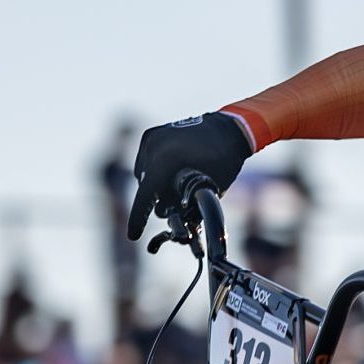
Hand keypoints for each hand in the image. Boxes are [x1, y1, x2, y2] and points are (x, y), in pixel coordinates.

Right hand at [126, 112, 253, 240]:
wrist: (230, 128)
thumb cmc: (225, 160)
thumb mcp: (210, 188)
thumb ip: (189, 205)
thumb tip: (175, 225)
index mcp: (167, 158)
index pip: (146, 194)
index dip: (138, 218)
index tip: (133, 235)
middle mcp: (154, 145)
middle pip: (146, 186)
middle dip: (156, 201)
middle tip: (174, 209)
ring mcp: (151, 138)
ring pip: (143, 175)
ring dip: (155, 187)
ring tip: (176, 191)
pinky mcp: (151, 135)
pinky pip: (146, 162)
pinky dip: (155, 173)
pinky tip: (171, 177)